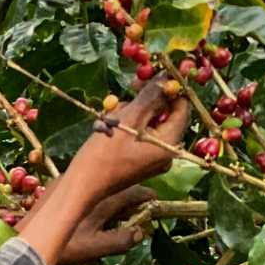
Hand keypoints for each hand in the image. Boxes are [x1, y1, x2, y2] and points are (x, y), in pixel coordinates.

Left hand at [56, 187, 151, 264]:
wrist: (28, 239)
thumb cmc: (63, 247)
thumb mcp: (94, 249)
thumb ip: (119, 241)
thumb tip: (140, 233)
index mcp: (102, 202)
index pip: (131, 193)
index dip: (145, 196)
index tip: (155, 198)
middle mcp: (91, 188)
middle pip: (118, 184)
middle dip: (132, 190)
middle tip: (142, 200)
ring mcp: (74, 183)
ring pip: (102, 183)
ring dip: (115, 189)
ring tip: (122, 202)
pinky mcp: (59, 185)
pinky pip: (87, 184)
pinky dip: (98, 189)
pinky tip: (96, 202)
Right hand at [71, 77, 189, 197]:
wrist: (83, 186)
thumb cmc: (103, 155)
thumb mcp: (128, 119)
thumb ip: (150, 96)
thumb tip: (165, 77)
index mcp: (169, 144)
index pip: (182, 107)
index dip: (170, 89)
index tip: (150, 77)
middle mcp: (167, 153)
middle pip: (166, 114)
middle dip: (148, 100)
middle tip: (130, 89)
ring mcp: (155, 158)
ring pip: (152, 123)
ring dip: (135, 111)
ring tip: (113, 112)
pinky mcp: (142, 161)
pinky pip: (143, 135)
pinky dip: (131, 125)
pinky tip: (113, 122)